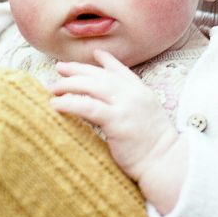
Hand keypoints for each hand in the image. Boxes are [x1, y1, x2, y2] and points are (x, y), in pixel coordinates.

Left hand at [48, 49, 187, 212]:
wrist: (165, 162)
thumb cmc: (153, 145)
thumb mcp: (146, 114)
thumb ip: (130, 101)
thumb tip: (107, 98)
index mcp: (141, 91)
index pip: (120, 70)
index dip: (105, 61)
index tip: (93, 54)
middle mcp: (133, 94)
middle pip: (99, 75)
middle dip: (77, 70)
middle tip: (59, 69)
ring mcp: (125, 106)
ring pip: (91, 87)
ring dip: (68, 85)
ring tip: (52, 88)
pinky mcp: (116, 121)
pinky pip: (87, 107)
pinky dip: (69, 103)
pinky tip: (56, 105)